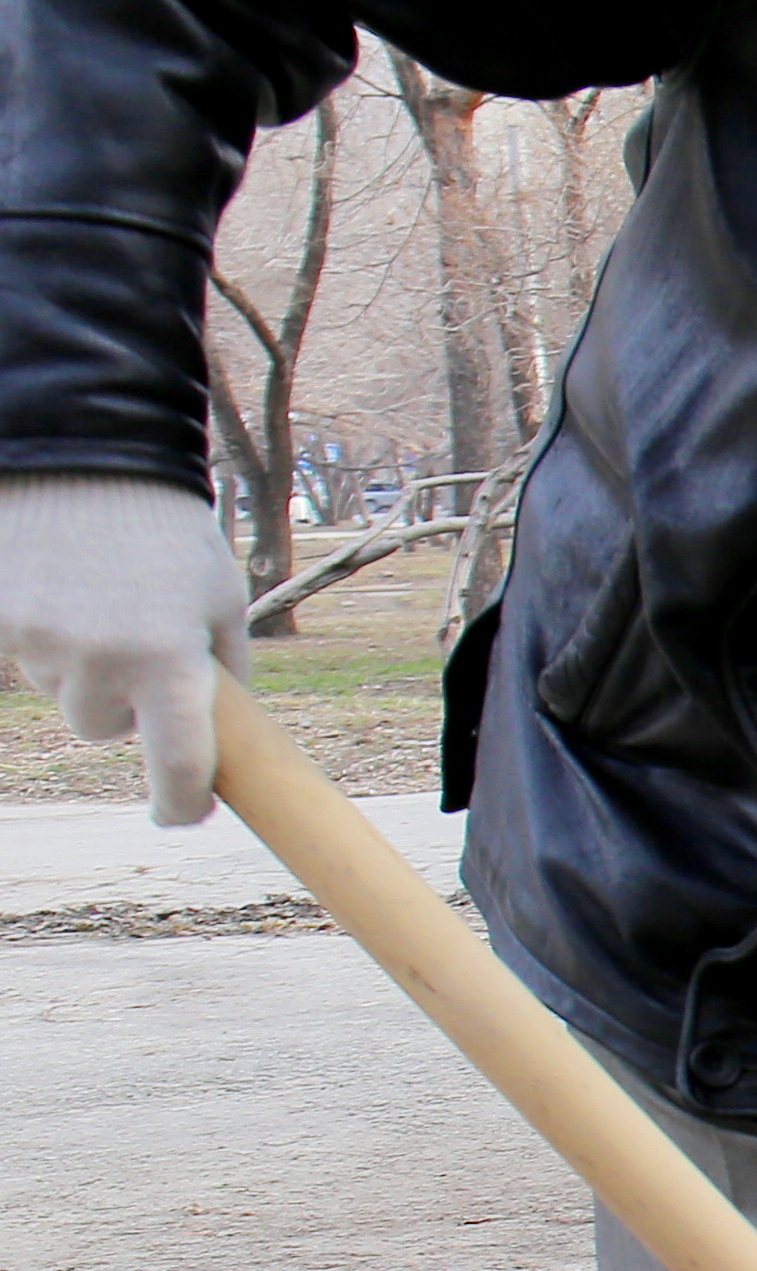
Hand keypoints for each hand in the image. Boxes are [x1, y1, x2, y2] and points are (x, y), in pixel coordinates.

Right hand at [0, 474, 249, 825]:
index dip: (181, 801)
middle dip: (121, 697)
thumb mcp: (219, 599)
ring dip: (80, 662)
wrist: (86, 456)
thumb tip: (216, 736)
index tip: (182, 814)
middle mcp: (99, 661)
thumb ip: (221, 671)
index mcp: (169, 662)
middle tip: (134, 635)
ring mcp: (37, 641)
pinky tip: (57, 587)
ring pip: (61, 689)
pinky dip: (40, 631)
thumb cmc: (167, 532)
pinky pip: (21, 653)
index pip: (177, 764)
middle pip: (102, 726)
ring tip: (97, 594)